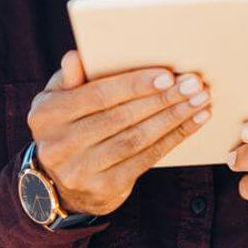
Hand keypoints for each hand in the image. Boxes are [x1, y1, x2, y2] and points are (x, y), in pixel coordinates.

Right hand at [25, 50, 211, 215]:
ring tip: (200, 101)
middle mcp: (58, 146)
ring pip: (137, 139)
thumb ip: (70, 78)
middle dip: (162, 99)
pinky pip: (146, 159)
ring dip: (174, 118)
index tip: (168, 75)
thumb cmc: (68, 125)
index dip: (134, 85)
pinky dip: (174, 138)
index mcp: (47, 115)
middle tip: (194, 84)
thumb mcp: (59, 99)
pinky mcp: (104, 189)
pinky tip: (194, 122)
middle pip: (121, 118)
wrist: (61, 183)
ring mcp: (80, 171)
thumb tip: (75, 57)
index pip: (97, 96)